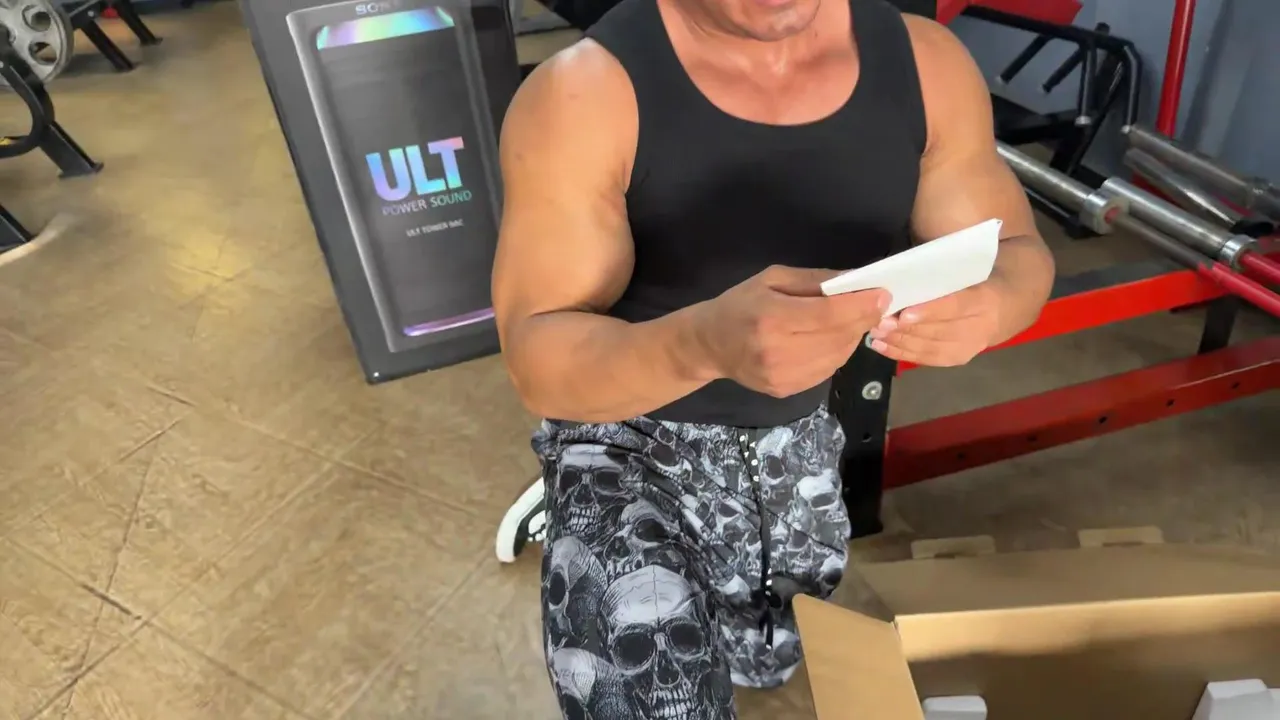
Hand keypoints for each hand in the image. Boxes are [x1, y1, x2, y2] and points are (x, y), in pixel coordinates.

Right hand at [694, 265, 890, 396]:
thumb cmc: (740, 304)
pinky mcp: (787, 390)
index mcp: (771, 318)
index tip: (884, 295)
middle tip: (873, 305)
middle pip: (838, 337)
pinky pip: (828, 370)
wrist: (709, 345)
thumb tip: (856, 280)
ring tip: (850, 320)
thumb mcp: (771, 279)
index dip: (860, 306)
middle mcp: (777, 351)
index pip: (827, 315)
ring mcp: (782, 376)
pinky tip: (830, 339)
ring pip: (838, 356)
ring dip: (852, 337)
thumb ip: (814, 280)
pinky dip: (838, 352)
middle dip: (862, 320)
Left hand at [868, 280, 1003, 365]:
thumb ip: (942, 275)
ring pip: (930, 347)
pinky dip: (901, 353)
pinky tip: (881, 346)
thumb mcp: (970, 269)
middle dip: (905, 330)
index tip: (903, 314)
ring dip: (899, 341)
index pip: (955, 307)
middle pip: (938, 331)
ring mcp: (971, 347)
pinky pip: (927, 358)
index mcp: (985, 299)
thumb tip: (901, 275)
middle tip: (877, 322)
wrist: (1012, 303)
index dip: (929, 312)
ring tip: (874, 333)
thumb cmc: (982, 277)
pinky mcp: (960, 358)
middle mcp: (981, 327)